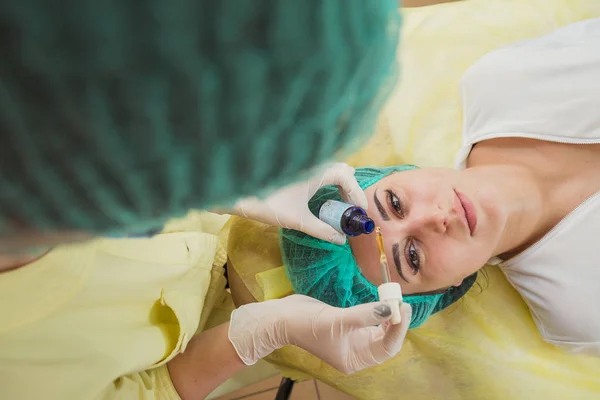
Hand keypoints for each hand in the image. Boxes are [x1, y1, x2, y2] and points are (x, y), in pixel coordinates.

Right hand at [228, 294, 411, 373]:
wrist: (282, 317)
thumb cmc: (307, 324)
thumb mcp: (337, 321)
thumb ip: (365, 315)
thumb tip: (391, 308)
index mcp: (354, 360)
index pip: (386, 348)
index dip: (398, 329)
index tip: (404, 308)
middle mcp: (357, 352)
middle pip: (386, 339)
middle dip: (395, 321)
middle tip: (402, 301)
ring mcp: (353, 338)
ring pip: (380, 328)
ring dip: (388, 315)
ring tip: (394, 298)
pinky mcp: (348, 324)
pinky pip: (370, 318)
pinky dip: (378, 310)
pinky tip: (383, 300)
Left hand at [233, 163, 366, 243]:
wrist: (236, 192)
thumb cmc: (268, 203)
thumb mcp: (298, 220)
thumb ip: (322, 230)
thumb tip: (340, 240)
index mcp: (317, 169)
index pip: (346, 176)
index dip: (357, 193)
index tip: (360, 211)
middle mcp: (312, 162)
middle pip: (340, 169)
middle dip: (349, 188)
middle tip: (352, 209)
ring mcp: (302, 164)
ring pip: (328, 168)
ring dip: (337, 185)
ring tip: (340, 205)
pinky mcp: (293, 168)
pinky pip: (317, 170)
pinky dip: (325, 182)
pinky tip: (322, 198)